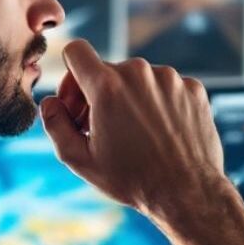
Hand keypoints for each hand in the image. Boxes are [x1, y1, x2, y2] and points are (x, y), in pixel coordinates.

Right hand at [40, 41, 227, 226]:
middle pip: (108, 70)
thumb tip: (50, 102)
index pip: (76, 51)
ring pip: (139, 79)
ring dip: (131, 99)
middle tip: (103, 129)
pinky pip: (167, 87)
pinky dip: (160, 104)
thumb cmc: (131, 179)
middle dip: (99, 95)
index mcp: (107, 86)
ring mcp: (170, 79)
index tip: (77, 103)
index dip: (70, 76)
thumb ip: (55, 124)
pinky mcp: (193, 88)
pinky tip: (161, 133)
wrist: (187, 193)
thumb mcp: (79, 159)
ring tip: (136, 135)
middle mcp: (139, 73)